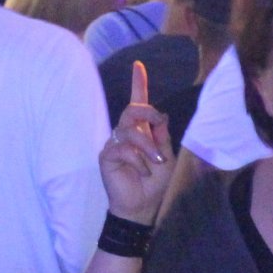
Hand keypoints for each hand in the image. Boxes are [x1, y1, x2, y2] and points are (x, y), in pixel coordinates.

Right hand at [101, 63, 173, 224]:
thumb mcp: (165, 156)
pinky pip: (122, 147)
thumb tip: (161, 115)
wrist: (142, 206)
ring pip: (130, 130)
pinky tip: (142, 171)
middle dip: (147, 111)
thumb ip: (161, 136)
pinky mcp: (107, 156)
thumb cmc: (155, 183)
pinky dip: (137, 159)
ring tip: (155, 162)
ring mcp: (115, 144)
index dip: (138, 84)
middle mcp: (126, 133)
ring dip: (147, 146)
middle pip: (133, 109)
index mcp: (142, 131)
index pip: (138, 103)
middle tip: (159, 122)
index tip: (138, 65)